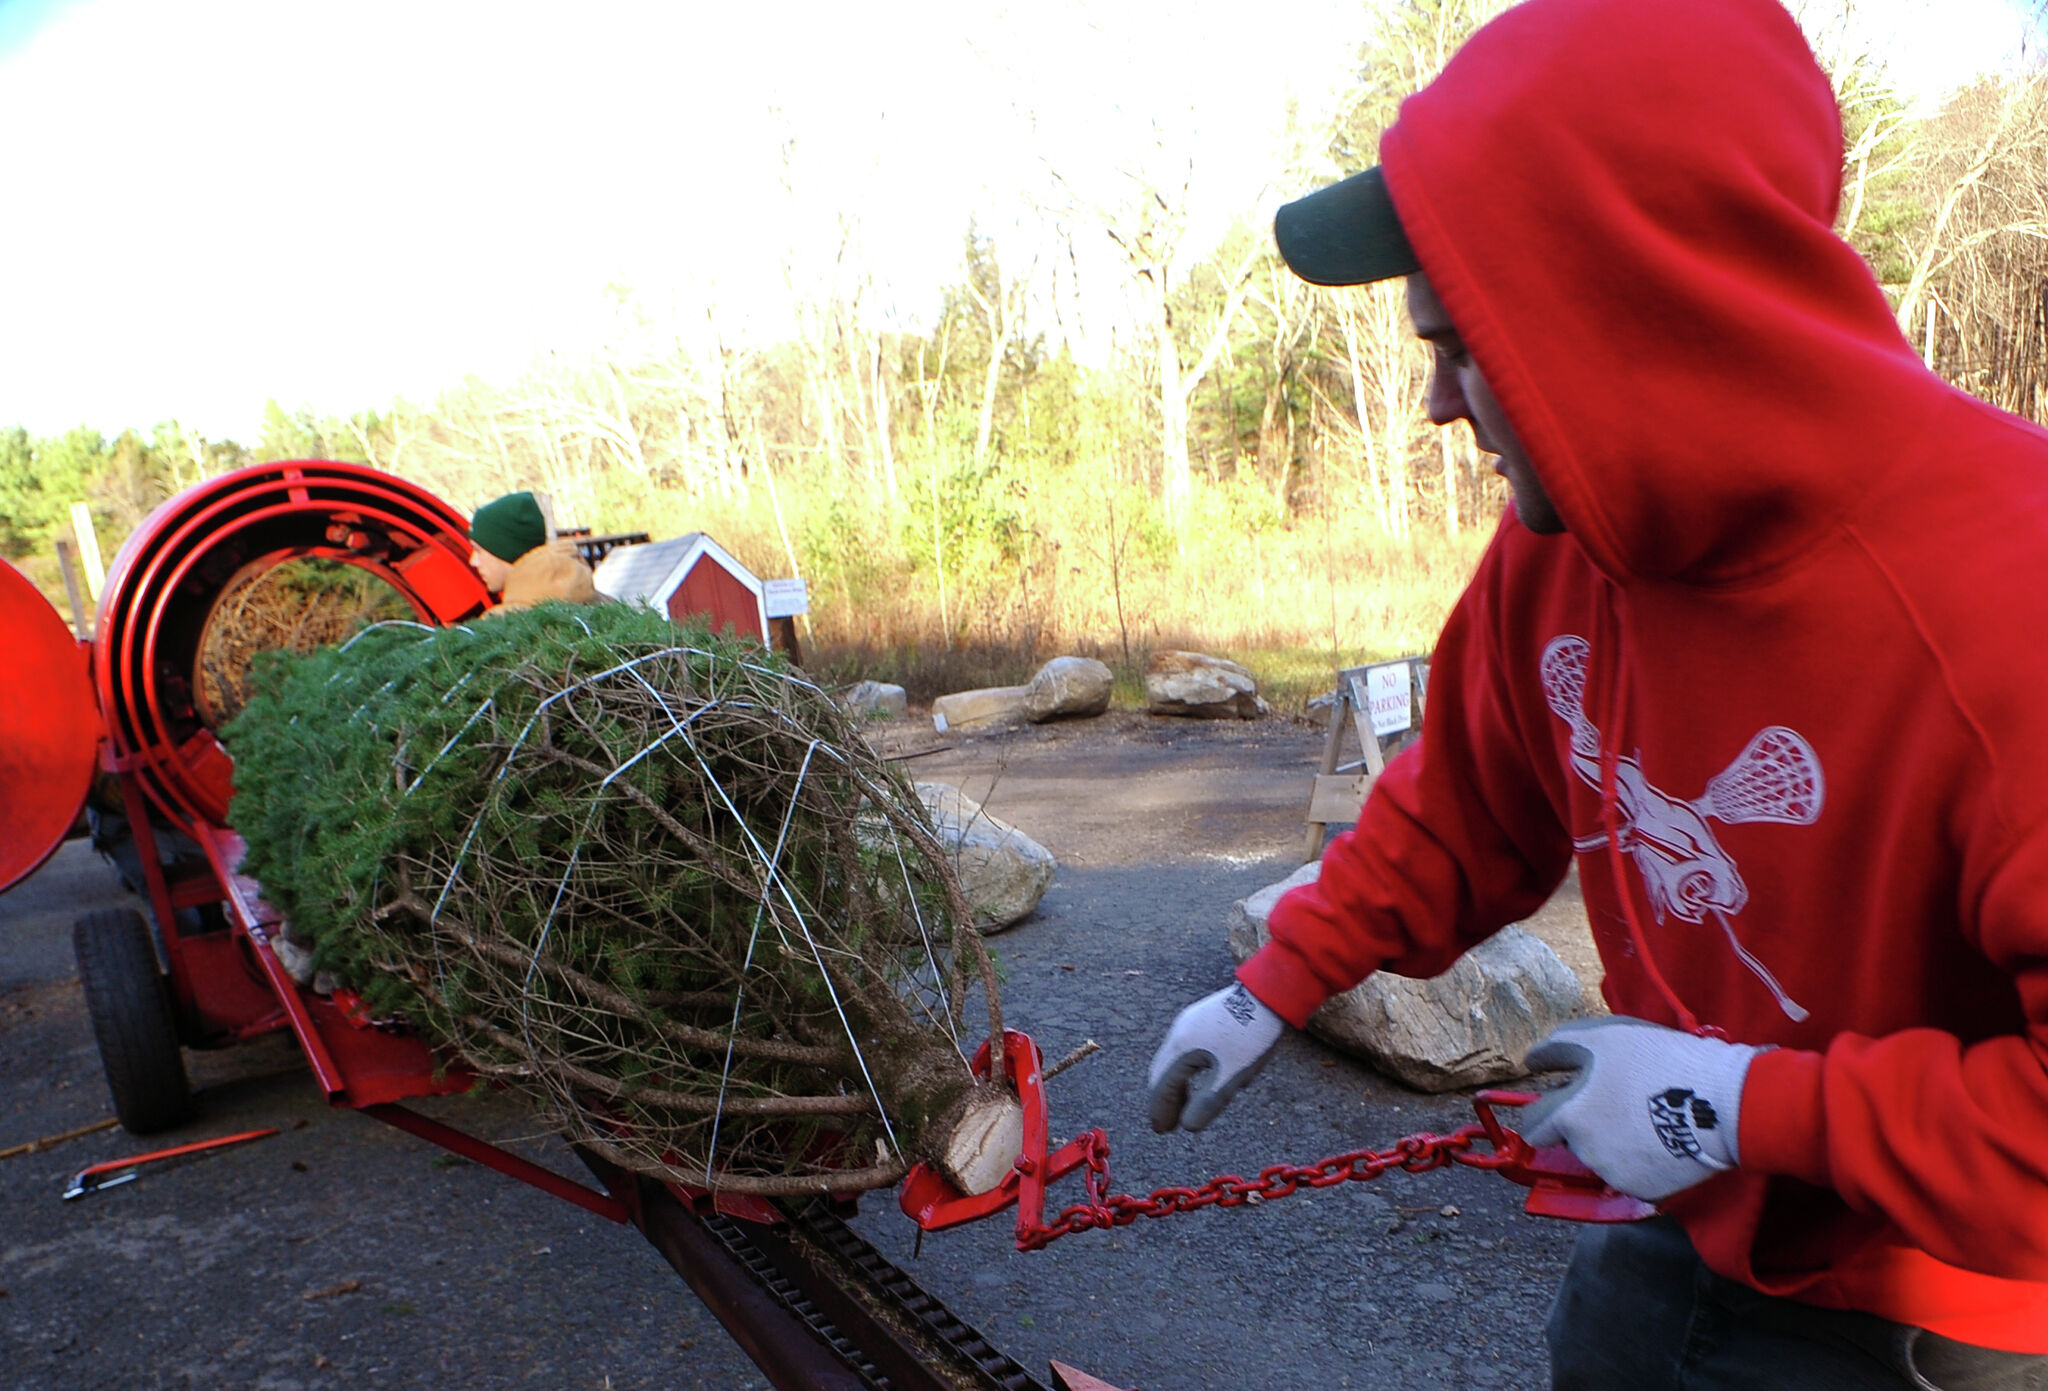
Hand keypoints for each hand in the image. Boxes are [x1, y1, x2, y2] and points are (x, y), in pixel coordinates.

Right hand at [1147, 983, 1284, 1132]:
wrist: (1269, 992)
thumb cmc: (1252, 1036)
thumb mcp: (1233, 1076)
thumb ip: (1208, 1102)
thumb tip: (1187, 1126)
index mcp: (1182, 1049)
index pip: (1162, 1087)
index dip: (1161, 1111)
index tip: (1161, 1130)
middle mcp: (1178, 1034)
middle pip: (1161, 1072)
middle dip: (1163, 1099)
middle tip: (1168, 1122)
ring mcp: (1188, 1023)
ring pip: (1172, 1060)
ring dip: (1174, 1085)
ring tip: (1184, 1104)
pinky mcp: (1200, 1017)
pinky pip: (1183, 1049)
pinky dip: (1184, 1070)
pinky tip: (1201, 1076)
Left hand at [1520, 1016, 1762, 1202]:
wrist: (1724, 1104)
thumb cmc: (1660, 1062)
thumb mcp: (1604, 1036)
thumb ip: (1559, 1047)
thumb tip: (1533, 1061)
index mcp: (1570, 1115)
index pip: (1534, 1126)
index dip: (1547, 1111)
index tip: (1565, 1100)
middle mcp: (1586, 1151)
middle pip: (1571, 1139)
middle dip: (1583, 1124)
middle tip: (1617, 1102)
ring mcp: (1615, 1175)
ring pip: (1601, 1157)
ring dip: (1613, 1140)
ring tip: (1647, 1115)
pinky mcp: (1645, 1191)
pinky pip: (1631, 1173)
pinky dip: (1639, 1159)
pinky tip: (1662, 1138)